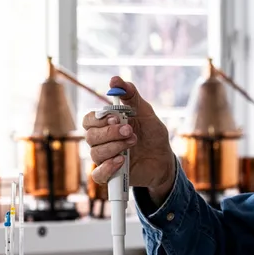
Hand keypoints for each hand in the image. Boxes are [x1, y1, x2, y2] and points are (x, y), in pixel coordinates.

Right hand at [82, 76, 175, 203]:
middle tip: (130, 130)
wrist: (165, 159)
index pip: (88, 120)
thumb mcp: (145, 112)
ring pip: (95, 153)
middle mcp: (102, 141)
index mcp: (106, 125)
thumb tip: (115, 79)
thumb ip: (131, 96)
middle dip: (110, 132)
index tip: (116, 117)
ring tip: (133, 142)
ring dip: (114, 146)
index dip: (99, 119)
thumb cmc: (152, 134)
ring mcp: (105, 158)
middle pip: (90, 136)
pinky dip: (107, 168)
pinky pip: (98, 174)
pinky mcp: (111, 175)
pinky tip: (121, 161)